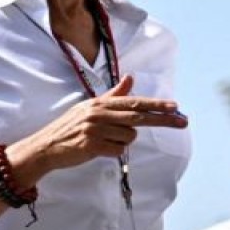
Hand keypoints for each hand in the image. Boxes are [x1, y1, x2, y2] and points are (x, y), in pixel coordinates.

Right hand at [10, 75, 187, 181]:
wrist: (46, 146)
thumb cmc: (71, 126)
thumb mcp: (91, 107)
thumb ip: (113, 95)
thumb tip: (130, 78)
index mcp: (100, 103)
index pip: (134, 102)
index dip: (156, 104)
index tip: (175, 106)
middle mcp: (99, 113)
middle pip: (139, 117)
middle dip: (163, 119)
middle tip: (183, 122)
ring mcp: (95, 129)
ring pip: (129, 137)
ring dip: (122, 141)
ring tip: (104, 140)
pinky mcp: (92, 145)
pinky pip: (118, 150)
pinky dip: (113, 151)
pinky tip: (99, 149)